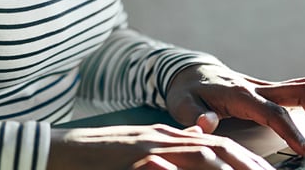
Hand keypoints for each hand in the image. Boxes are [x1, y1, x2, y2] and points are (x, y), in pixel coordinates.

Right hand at [47, 124, 275, 169]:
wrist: (54, 151)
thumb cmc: (95, 160)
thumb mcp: (140, 151)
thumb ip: (169, 147)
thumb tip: (196, 142)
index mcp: (167, 138)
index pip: (216, 145)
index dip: (245, 159)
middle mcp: (163, 138)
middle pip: (218, 146)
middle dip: (249, 163)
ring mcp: (149, 146)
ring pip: (202, 153)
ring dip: (232, 166)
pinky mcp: (134, 157)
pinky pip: (172, 164)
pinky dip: (196, 169)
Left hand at [164, 64, 304, 156]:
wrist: (190, 73)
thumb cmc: (188, 92)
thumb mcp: (182, 105)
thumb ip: (195, 114)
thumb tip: (206, 123)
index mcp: (240, 95)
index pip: (274, 112)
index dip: (292, 132)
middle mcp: (259, 87)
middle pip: (303, 90)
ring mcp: (268, 87)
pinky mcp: (273, 90)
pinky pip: (303, 90)